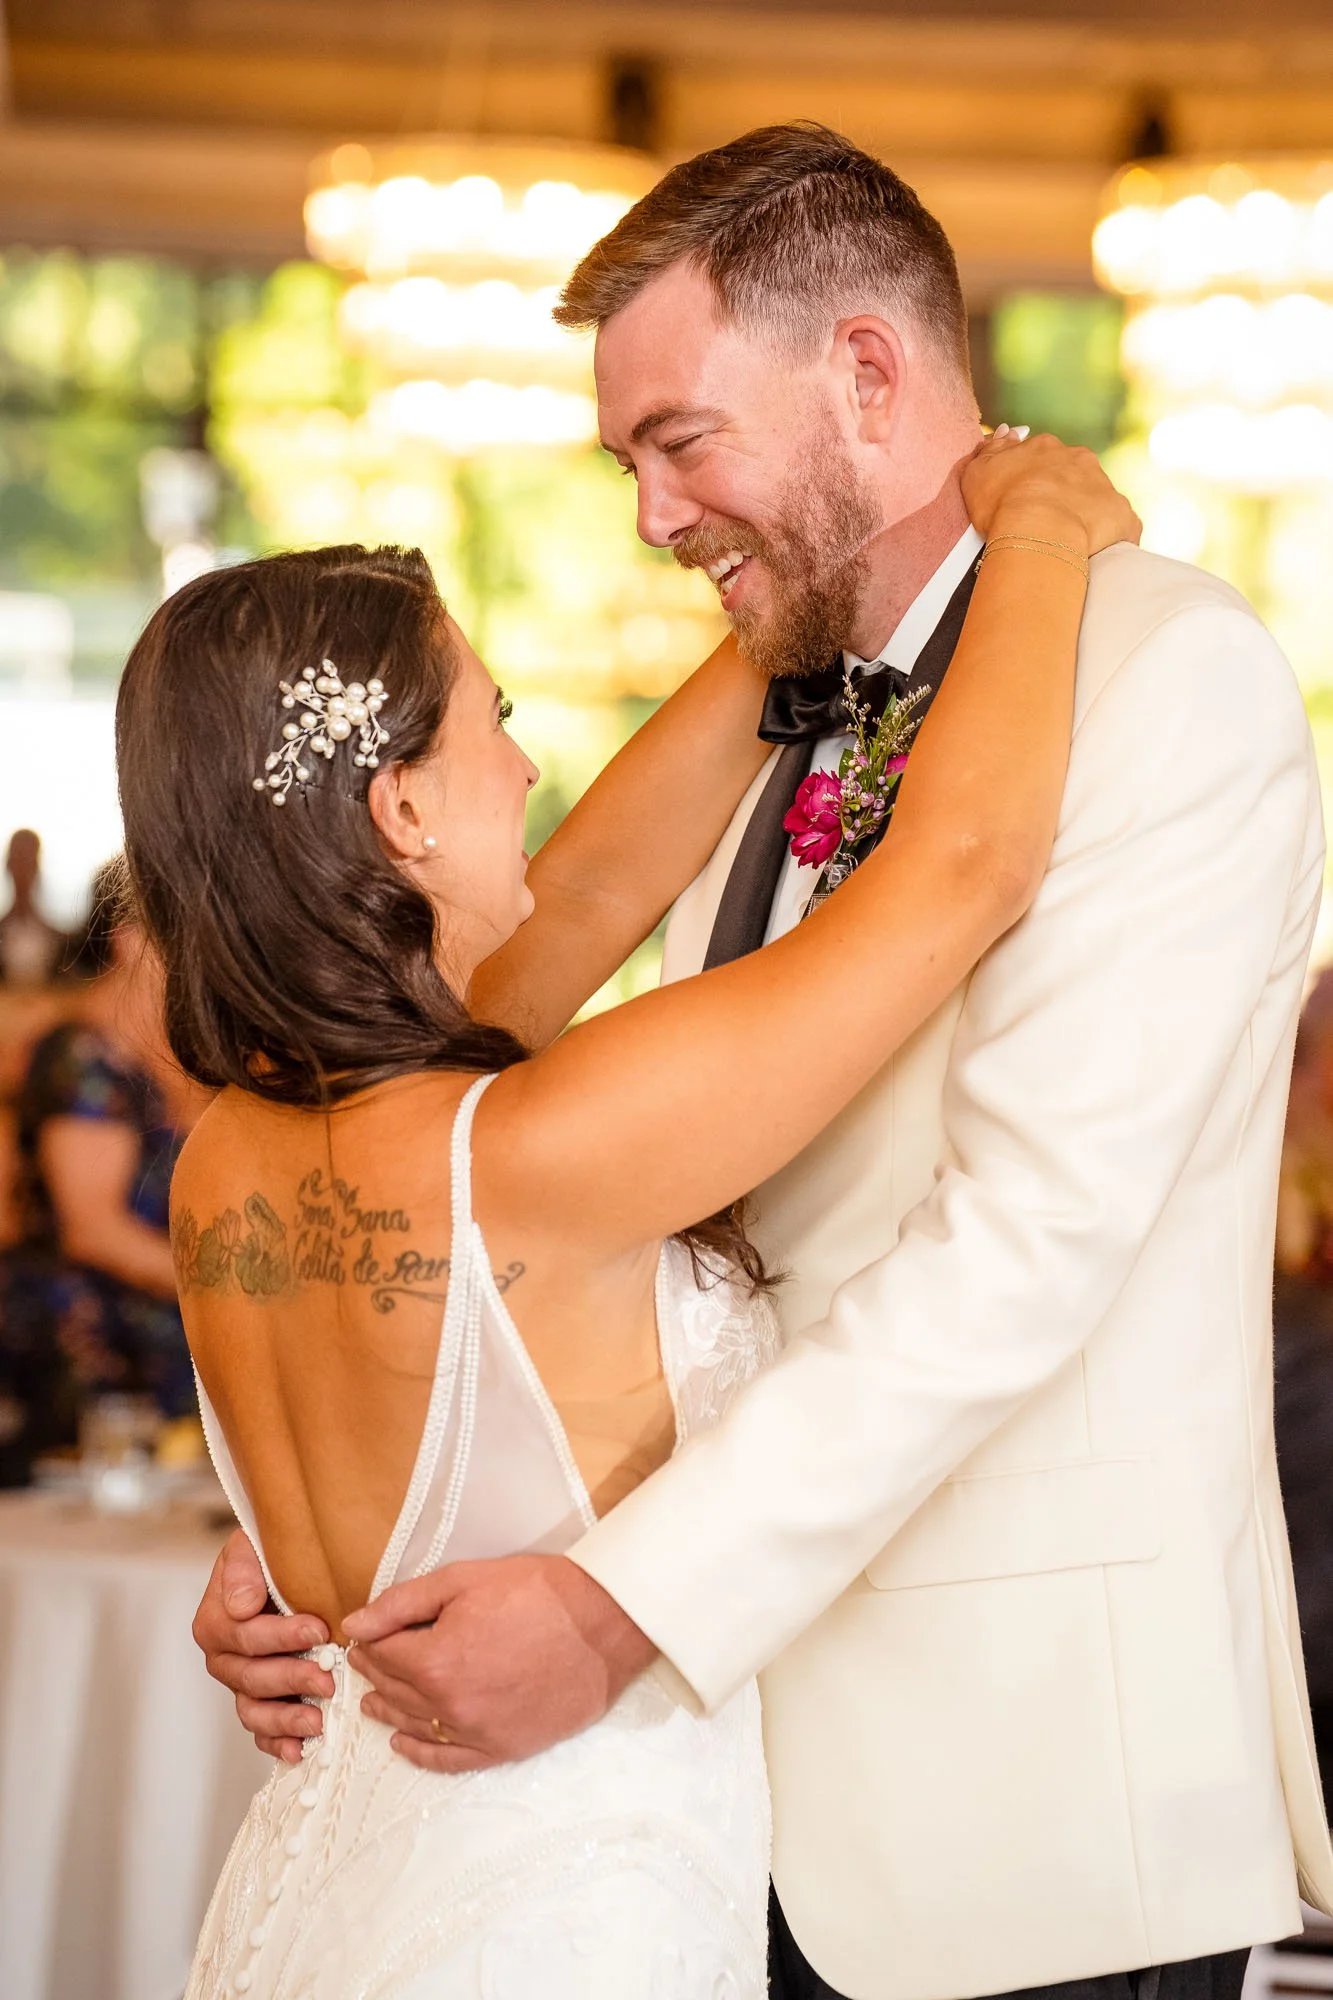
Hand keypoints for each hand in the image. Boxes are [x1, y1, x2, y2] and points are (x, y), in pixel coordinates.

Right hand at [193, 1529, 332, 1762]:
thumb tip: (242, 1606)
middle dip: (291, 1677)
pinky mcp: (257, 1703)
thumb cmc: (269, 1557)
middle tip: (327, 1677)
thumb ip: (243, 1568)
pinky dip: (278, 1743)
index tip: (318, 1630)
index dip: (282, 1636)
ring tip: (317, 1720)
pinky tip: (299, 1750)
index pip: (246, 1635)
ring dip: (285, 1718)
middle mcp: (222, 1657)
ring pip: (253, 1710)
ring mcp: (240, 1684)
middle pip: (251, 1676)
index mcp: (216, 1620)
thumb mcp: (252, 1546)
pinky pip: (261, 1731)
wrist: (280, 1572)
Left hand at [343, 1554, 657, 1772]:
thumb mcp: (463, 1579)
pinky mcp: (503, 1749)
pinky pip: (449, 1759)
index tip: (362, 1638)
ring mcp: (477, 1732)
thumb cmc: (537, 1592)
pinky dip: (421, 1753)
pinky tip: (404, 1743)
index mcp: (435, 1660)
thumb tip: (355, 1624)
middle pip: (396, 1690)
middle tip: (365, 1663)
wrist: (603, 1623)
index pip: (382, 1654)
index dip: (369, 1642)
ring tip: (372, 1703)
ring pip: (415, 1725)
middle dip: (376, 1674)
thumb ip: (402, 1603)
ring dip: (389, 1711)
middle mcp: (449, 1705)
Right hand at [961, 426, 1140, 557]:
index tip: (1019, 499)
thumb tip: (1005, 434)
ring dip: (1081, 514)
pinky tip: (1089, 553)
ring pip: (1093, 498)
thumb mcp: (977, 474)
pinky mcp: (1122, 515)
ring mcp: (1104, 485)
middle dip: (1059, 493)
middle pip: (1070, 473)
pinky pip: (1116, 524)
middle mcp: (1079, 459)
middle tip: (1041, 522)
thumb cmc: (1003, 505)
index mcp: (1045, 448)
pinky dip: (1105, 537)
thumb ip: (988, 452)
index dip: (1029, 478)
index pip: (1039, 456)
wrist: (1043, 532)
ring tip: (1062, 542)